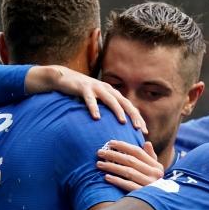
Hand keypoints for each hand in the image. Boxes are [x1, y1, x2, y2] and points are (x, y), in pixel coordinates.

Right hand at [26, 65, 146, 133]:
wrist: (64, 78)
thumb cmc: (82, 93)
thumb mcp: (97, 102)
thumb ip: (106, 111)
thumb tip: (115, 129)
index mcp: (113, 94)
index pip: (129, 106)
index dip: (138, 118)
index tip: (144, 132)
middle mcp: (108, 89)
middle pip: (125, 103)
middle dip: (133, 116)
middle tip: (139, 128)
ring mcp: (96, 87)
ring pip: (110, 100)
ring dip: (118, 111)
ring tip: (123, 122)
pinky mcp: (84, 88)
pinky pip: (90, 99)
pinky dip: (94, 108)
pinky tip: (96, 117)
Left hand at [96, 140, 164, 191]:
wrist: (158, 204)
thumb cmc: (153, 184)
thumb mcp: (155, 171)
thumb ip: (150, 156)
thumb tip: (146, 142)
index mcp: (156, 166)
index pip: (138, 152)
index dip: (123, 146)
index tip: (110, 143)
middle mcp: (154, 174)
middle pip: (130, 161)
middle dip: (113, 155)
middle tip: (99, 152)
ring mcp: (148, 185)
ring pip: (128, 172)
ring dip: (112, 167)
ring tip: (99, 164)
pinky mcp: (142, 194)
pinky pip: (128, 185)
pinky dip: (117, 180)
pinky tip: (106, 177)